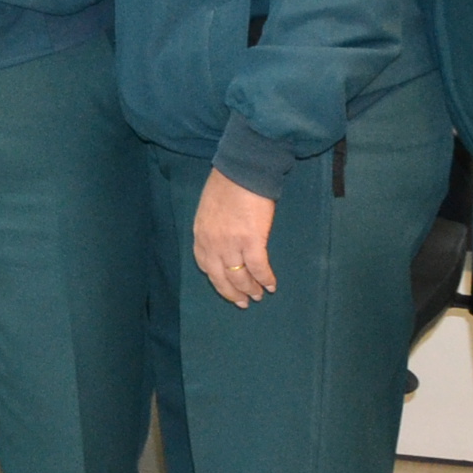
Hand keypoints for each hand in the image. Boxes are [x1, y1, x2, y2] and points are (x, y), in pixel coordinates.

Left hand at [191, 170, 278, 306]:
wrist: (243, 170)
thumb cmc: (227, 184)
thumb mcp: (208, 209)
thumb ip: (212, 228)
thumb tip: (224, 241)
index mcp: (200, 235)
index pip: (206, 266)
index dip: (217, 280)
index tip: (227, 288)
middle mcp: (212, 244)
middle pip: (221, 277)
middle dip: (233, 293)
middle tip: (243, 302)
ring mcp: (231, 245)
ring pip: (240, 277)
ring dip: (251, 289)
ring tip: (259, 295)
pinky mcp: (252, 242)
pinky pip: (258, 268)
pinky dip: (265, 279)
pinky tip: (271, 286)